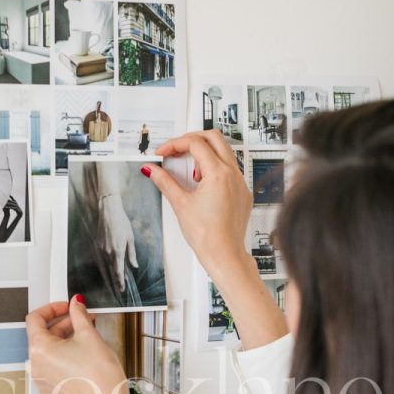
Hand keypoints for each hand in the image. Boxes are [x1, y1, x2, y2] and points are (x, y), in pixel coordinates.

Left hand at [26, 297, 130, 393]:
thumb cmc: (100, 377)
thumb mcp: (90, 336)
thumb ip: (79, 315)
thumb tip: (76, 304)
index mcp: (40, 349)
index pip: (35, 318)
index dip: (53, 308)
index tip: (67, 307)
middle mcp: (35, 365)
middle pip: (44, 335)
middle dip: (64, 325)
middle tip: (84, 320)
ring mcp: (41, 379)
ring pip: (49, 351)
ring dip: (65, 340)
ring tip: (87, 338)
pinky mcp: (50, 390)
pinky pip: (52, 367)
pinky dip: (64, 357)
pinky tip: (82, 356)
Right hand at [96, 195, 137, 292]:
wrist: (109, 212)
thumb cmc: (122, 223)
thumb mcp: (130, 238)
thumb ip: (131, 254)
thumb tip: (134, 265)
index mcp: (118, 251)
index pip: (119, 271)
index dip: (120, 281)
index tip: (122, 289)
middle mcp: (108, 252)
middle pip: (112, 269)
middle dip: (116, 278)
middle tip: (120, 288)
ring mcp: (101, 248)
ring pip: (107, 263)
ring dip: (111, 269)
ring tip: (116, 276)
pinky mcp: (97, 244)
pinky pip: (102, 256)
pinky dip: (106, 261)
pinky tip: (110, 262)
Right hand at [149, 131, 288, 350]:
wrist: (224, 255)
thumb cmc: (207, 236)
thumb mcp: (180, 204)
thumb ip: (164, 181)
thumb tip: (151, 169)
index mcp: (218, 173)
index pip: (195, 143)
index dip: (175, 144)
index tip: (163, 153)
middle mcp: (233, 174)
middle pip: (214, 138)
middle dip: (192, 139)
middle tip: (177, 149)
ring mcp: (240, 183)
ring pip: (224, 152)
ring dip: (205, 154)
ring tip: (190, 173)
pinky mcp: (243, 193)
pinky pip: (230, 170)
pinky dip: (215, 169)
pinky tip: (203, 186)